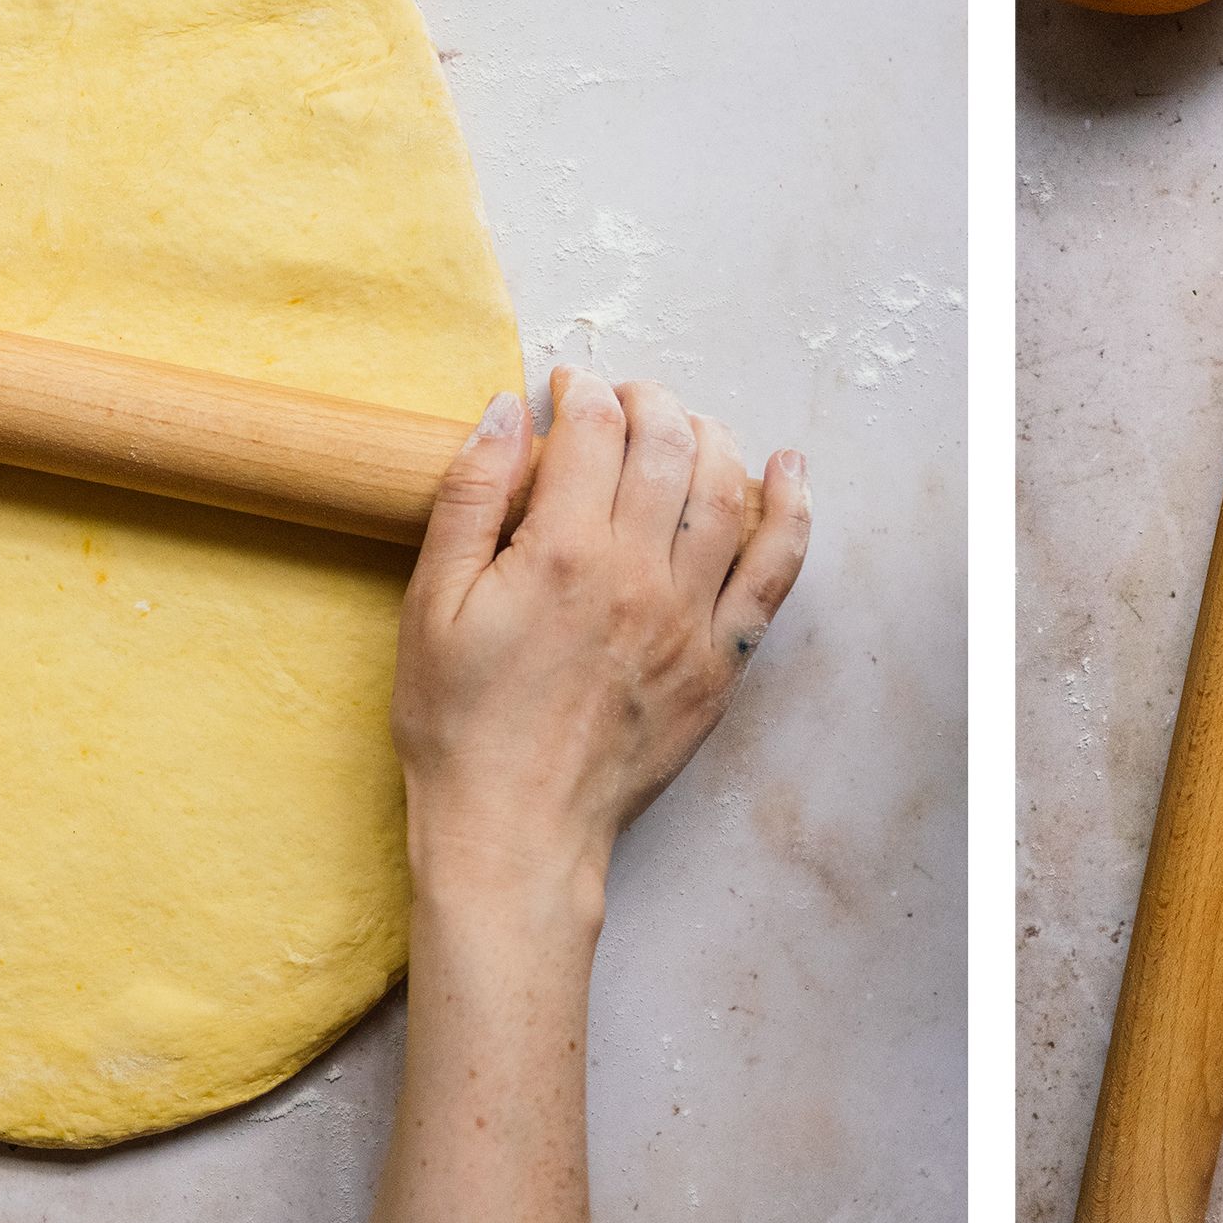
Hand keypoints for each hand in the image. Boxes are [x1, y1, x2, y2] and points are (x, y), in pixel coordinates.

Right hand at [393, 367, 811, 931]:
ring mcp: (690, 620)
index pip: (595, 431)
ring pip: (727, 493)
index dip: (584, 392)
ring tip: (686, 424)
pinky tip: (789, 471)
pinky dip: (790, 512)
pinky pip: (776, 573)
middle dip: (647, 401)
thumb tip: (506, 412)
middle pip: (667, 446)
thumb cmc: (459, 725)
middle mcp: (639, 575)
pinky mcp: (721, 664)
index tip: (568, 389)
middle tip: (623, 398)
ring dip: (711, 438)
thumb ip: (469, 497)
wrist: (515, 833)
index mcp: (562, 553)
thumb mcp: (432, 605)